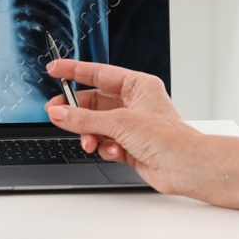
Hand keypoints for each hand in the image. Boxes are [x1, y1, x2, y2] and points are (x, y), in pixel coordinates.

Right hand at [43, 60, 238, 209]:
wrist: (185, 167)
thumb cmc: (168, 138)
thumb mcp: (119, 123)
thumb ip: (84, 118)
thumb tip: (59, 113)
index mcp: (138, 86)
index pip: (99, 73)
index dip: (75, 71)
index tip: (54, 70)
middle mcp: (135, 103)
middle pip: (94, 102)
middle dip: (77, 112)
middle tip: (57, 115)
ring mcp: (132, 125)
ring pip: (97, 125)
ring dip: (91, 134)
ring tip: (90, 143)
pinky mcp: (130, 145)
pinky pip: (105, 142)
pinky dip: (105, 147)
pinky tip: (114, 152)